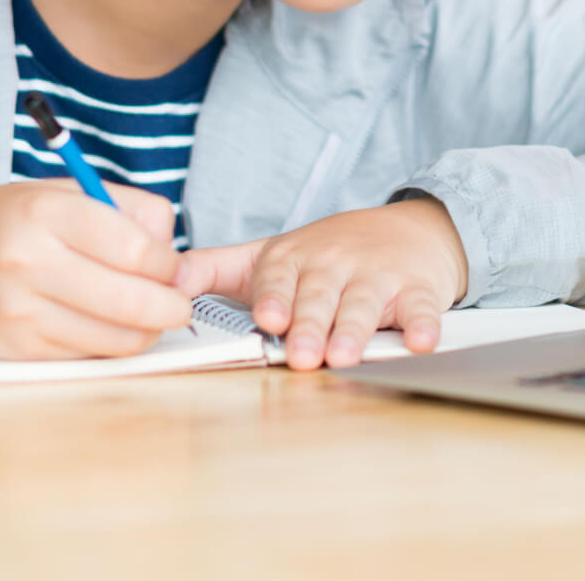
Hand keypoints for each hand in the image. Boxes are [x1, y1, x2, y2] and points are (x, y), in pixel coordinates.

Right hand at [0, 180, 192, 358]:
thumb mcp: (57, 193)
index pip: (138, 249)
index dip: (169, 265)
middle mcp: (29, 261)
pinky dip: (109, 346)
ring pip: (118, 338)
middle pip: (135, 300)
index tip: (174, 269)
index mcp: (45, 211)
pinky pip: (88, 357)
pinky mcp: (15, 351)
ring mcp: (20, 312)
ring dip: (146, 331)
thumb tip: (176, 254)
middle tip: (178, 303)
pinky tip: (105, 328)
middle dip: (172, 306)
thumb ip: (126, 210)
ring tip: (145, 315)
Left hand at [175, 198, 468, 370]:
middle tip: (303, 354)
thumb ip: (213, 270)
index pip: (279, 277)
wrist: (412, 229)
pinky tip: (421, 342)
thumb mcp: (271, 254)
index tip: (267, 318)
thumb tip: (160, 285)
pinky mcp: (418, 289)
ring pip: (365, 303)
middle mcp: (336, 264)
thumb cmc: (332, 253)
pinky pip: (422, 308)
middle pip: (321, 294)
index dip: (274, 296)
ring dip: (355, 329)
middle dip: (311, 323)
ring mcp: (379, 276)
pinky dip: (424, 324)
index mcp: (294, 258)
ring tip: (345, 355)